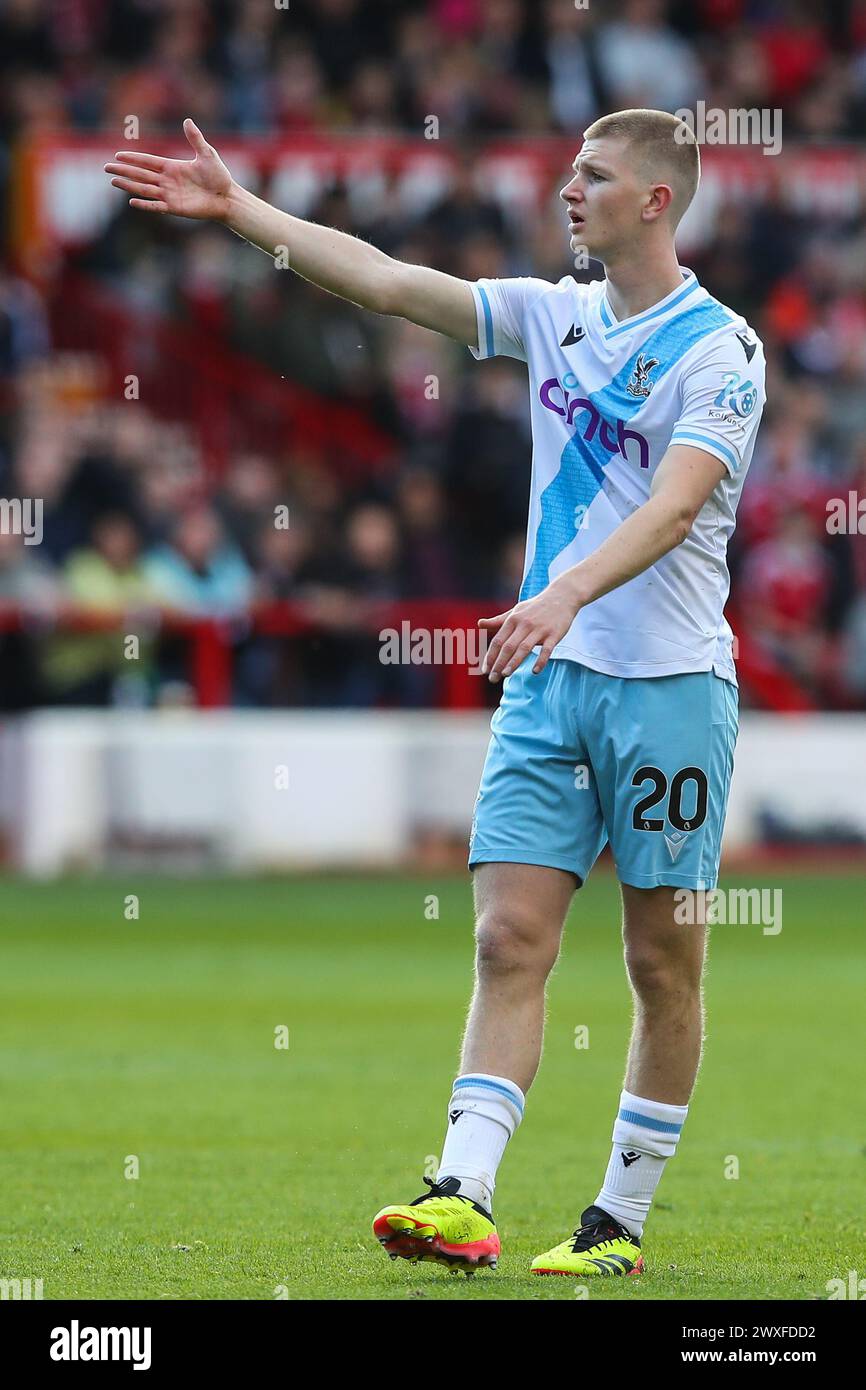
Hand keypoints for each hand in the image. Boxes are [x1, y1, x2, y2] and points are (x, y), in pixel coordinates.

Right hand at [104, 118, 233, 221]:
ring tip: (113, 181)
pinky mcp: (175, 208)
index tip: (117, 154)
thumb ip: (195, 139)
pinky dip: (145, 204)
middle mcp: (168, 181)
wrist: (227, 198)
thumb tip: (187, 120)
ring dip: (128, 185)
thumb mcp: (207, 154)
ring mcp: (170, 195)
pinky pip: (156, 206)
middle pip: (141, 174)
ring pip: (144, 189)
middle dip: (124, 170)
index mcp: (172, 166)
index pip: (147, 161)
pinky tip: (132, 201)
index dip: (133, 158)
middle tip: (106, 167)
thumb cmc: (219, 176)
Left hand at [479, 577, 580, 681]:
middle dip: (498, 664)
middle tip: (492, 678)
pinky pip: (547, 650)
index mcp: (513, 619)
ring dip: (514, 662)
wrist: (561, 597)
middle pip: (508, 646)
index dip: (490, 656)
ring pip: (524, 648)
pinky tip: (535, 671)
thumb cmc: (535, 607)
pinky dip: (541, 661)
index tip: (485, 670)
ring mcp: (540, 629)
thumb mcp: (515, 611)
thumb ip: (498, 620)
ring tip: (505, 674)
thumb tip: (479, 624)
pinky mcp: (554, 634)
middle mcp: (525, 624)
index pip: (498, 641)